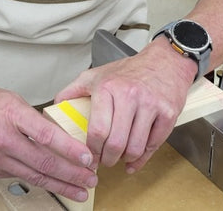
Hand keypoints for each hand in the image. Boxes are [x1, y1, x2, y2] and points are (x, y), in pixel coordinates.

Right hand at [0, 79, 98, 202]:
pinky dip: (39, 182)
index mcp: (12, 115)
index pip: (47, 136)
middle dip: (72, 174)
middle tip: (91, 179)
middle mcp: (4, 140)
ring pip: (34, 176)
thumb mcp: (10, 99)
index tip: (87, 156)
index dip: (70, 149)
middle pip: (44, 162)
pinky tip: (54, 184)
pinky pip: (20, 176)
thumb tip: (55, 133)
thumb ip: (32, 117)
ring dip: (61, 185)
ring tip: (80, 190)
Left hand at [55, 38, 194, 172]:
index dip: (92, 151)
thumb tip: (54, 109)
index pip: (97, 131)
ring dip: (125, 159)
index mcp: (109, 88)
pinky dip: (143, 158)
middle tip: (105, 161)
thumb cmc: (130, 71)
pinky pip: (154, 145)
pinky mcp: (168, 113)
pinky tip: (136, 158)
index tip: (90, 156)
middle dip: (108, 159)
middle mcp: (130, 96)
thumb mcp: (97, 74)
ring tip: (120, 157)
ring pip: (135, 148)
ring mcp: (151, 105)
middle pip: (116, 144)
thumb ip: (72, 91)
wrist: (165, 61)